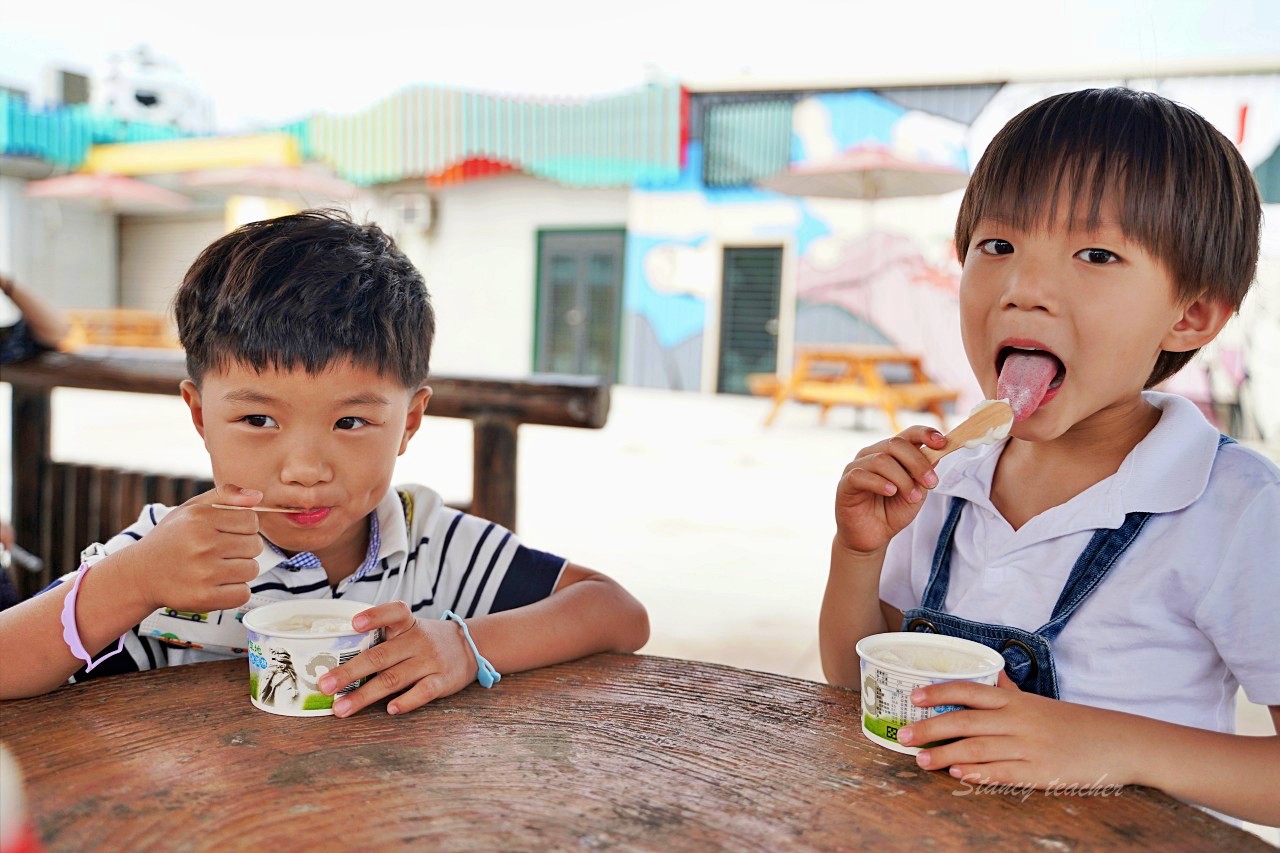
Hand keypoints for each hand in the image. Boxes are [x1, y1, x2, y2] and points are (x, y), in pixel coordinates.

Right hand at [126, 483, 263, 612]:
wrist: (140, 574)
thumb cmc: (171, 539)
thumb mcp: (191, 508)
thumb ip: (225, 495)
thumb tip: (258, 497)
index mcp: (200, 518)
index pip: (251, 520)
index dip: (245, 527)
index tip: (229, 533)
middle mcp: (202, 544)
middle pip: (255, 545)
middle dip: (244, 548)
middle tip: (223, 552)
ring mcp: (203, 573)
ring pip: (252, 570)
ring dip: (241, 570)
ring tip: (219, 567)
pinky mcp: (204, 597)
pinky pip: (243, 594)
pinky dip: (235, 591)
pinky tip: (218, 584)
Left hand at [318, 602, 477, 717]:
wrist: (470, 646)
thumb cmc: (425, 641)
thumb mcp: (408, 630)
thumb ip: (381, 639)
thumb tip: (335, 662)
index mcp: (407, 624)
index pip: (394, 613)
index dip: (374, 616)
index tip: (353, 624)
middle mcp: (418, 640)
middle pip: (380, 655)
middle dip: (349, 671)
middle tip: (325, 685)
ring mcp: (430, 661)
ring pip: (394, 678)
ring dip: (365, 695)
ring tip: (342, 708)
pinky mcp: (443, 681)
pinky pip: (423, 691)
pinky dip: (407, 701)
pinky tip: (390, 709)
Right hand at [835, 426, 947, 554]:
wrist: (873, 538)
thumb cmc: (892, 513)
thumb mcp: (916, 493)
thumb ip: (923, 475)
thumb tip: (937, 455)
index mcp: (891, 454)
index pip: (908, 434)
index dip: (925, 434)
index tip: (942, 443)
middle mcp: (872, 455)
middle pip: (896, 444)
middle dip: (918, 462)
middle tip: (931, 483)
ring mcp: (856, 467)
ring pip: (882, 460)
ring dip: (903, 479)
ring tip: (912, 497)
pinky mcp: (845, 483)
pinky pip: (861, 475)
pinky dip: (880, 483)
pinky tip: (890, 492)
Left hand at [897, 672, 1139, 788]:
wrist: (1117, 742)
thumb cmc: (1073, 723)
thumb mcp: (1039, 702)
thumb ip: (1010, 692)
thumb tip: (988, 675)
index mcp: (1015, 701)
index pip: (969, 690)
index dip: (939, 692)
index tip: (914, 696)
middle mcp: (1018, 720)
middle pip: (966, 721)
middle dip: (931, 727)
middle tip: (904, 735)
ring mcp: (1029, 747)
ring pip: (978, 749)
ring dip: (946, 755)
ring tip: (921, 760)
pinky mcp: (1040, 773)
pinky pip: (1004, 773)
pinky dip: (980, 774)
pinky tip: (959, 775)